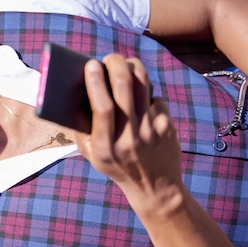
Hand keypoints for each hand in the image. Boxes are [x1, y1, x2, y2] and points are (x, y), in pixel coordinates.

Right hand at [73, 54, 183, 215]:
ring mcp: (151, 132)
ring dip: (133, 68)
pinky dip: (147, 94)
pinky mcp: (168, 127)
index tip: (91, 64)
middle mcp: (129, 138)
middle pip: (124, 88)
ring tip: (126, 64)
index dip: (96, 82)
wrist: (155, 188)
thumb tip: (79, 92)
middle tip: (109, 58)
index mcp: (105, 147)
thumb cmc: (116, 166)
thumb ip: (82, 129)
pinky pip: (156, 99)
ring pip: (143, 86)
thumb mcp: (91, 155)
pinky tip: (142, 100)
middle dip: (115, 64)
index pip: (102, 107)